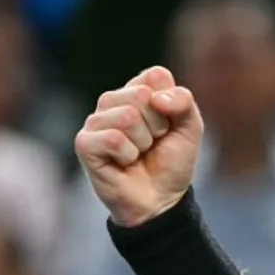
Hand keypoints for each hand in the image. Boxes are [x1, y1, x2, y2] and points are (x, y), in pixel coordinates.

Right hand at [75, 66, 203, 226]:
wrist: (161, 199)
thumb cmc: (171, 162)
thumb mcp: (190, 128)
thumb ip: (184, 102)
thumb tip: (156, 98)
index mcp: (137, 90)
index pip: (156, 76)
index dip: (171, 105)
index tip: (168, 126)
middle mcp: (112, 101)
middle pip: (141, 95)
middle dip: (157, 126)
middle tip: (152, 143)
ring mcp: (95, 121)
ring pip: (128, 117)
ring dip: (143, 143)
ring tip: (138, 154)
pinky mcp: (84, 143)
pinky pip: (113, 139)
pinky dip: (128, 155)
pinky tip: (124, 163)